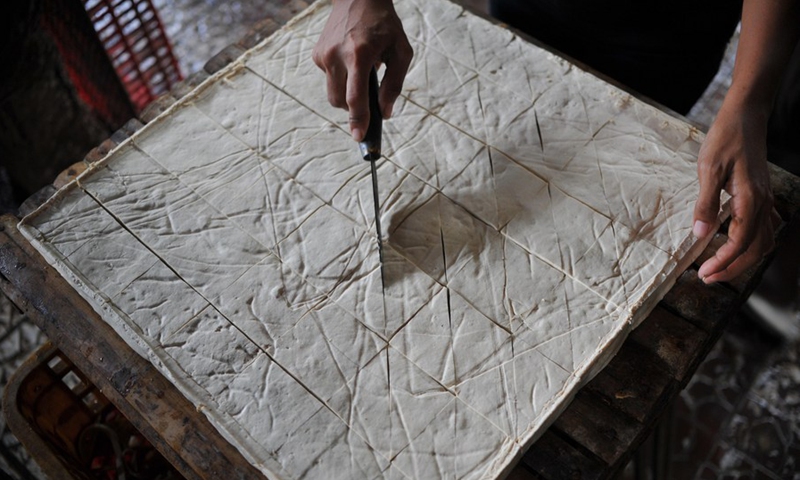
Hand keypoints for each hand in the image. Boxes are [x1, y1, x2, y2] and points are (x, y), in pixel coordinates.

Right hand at [312, 0, 412, 140]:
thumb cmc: (384, 24)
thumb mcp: (401, 51)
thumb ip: (395, 85)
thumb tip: (386, 112)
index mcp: (360, 54)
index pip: (356, 97)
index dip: (358, 120)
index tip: (358, 137)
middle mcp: (337, 55)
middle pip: (340, 101)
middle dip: (352, 109)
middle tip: (366, 104)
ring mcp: (323, 54)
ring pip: (332, 93)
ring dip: (347, 93)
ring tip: (360, 73)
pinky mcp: (317, 54)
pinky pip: (329, 79)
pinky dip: (341, 77)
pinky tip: (350, 60)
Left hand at [692, 100, 779, 283]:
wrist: (745, 117)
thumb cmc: (725, 139)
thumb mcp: (708, 169)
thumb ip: (705, 203)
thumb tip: (700, 233)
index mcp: (751, 200)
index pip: (740, 243)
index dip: (723, 262)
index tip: (704, 273)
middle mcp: (763, 204)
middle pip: (754, 249)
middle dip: (732, 268)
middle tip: (708, 278)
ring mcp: (766, 201)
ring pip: (762, 241)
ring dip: (742, 259)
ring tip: (718, 267)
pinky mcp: (762, 196)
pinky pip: (763, 229)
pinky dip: (750, 245)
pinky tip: (733, 247)